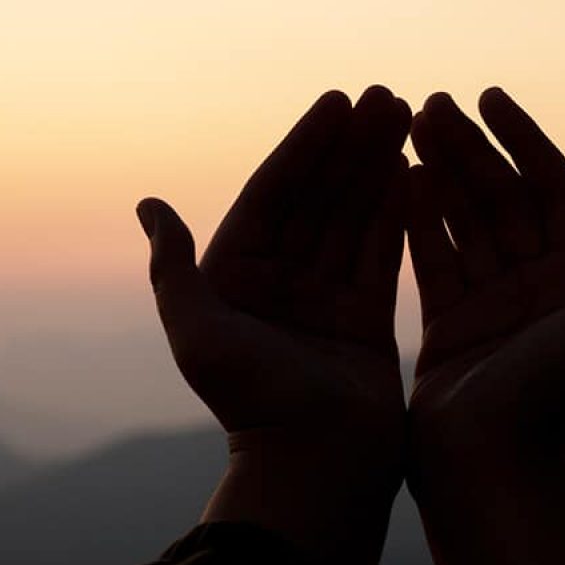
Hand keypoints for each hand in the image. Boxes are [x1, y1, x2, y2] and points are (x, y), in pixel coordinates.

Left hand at [137, 86, 410, 564]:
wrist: (315, 467)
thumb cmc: (253, 403)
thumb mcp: (197, 331)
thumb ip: (175, 268)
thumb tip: (149, 205)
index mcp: (238, 279)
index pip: (274, 195)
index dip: (305, 147)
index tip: (337, 102)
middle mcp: (282, 284)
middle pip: (320, 200)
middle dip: (352, 148)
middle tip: (387, 98)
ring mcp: (327, 300)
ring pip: (356, 221)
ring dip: (379, 171)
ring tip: (409, 120)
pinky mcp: (367, 320)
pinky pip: (384, 257)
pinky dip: (398, 217)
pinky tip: (415, 175)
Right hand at [406, 89, 564, 564]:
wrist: (491, 473)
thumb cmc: (550, 401)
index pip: (552, 189)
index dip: (524, 140)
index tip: (489, 98)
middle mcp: (537, 286)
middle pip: (501, 199)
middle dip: (469, 150)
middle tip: (431, 104)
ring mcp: (490, 303)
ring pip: (463, 223)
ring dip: (440, 176)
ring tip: (408, 130)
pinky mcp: (449, 324)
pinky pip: (432, 259)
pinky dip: (416, 222)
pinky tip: (397, 182)